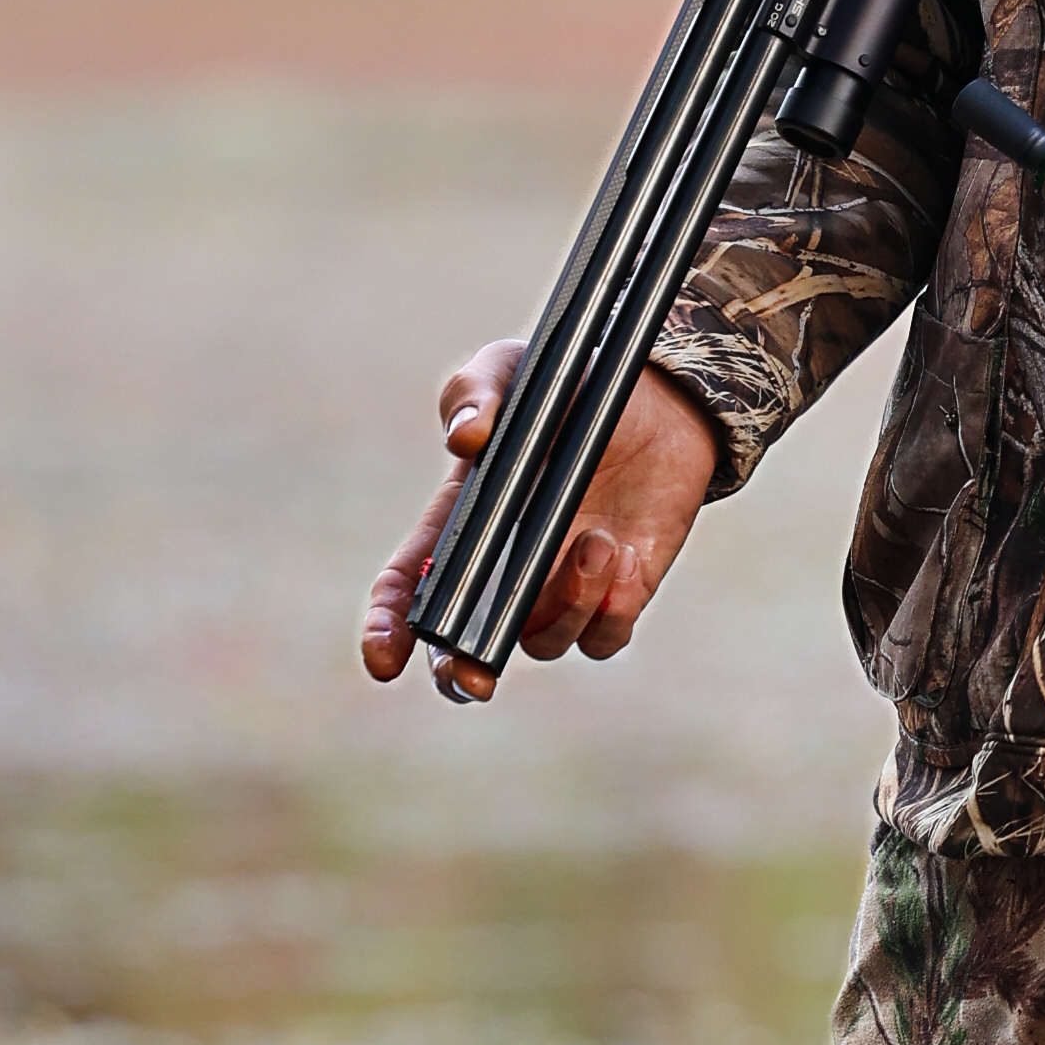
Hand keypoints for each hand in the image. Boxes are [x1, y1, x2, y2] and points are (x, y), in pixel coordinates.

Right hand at [359, 344, 718, 699]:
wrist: (659, 397)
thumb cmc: (566, 384)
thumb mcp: (510, 369)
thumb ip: (473, 392)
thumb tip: (464, 438)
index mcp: (460, 525)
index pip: (407, 590)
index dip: (387, 629)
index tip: (384, 657)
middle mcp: (505, 570)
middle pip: (462, 650)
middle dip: (458, 673)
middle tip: (473, 676)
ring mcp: (560, 588)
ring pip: (544, 642)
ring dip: (566, 604)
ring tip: (597, 541)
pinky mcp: (619, 593)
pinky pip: (604, 636)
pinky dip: (610, 609)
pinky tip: (624, 554)